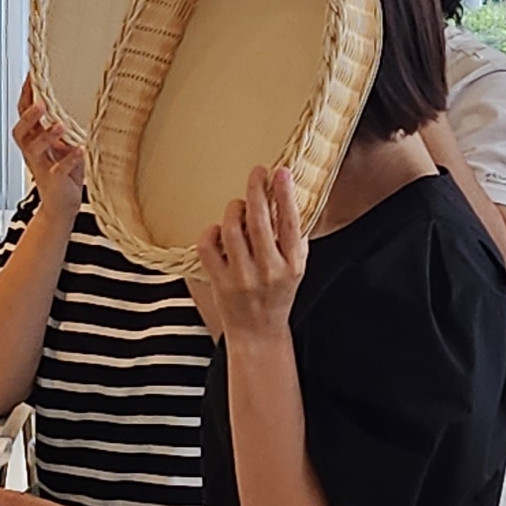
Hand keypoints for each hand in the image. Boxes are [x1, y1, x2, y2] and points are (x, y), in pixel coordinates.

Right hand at [11, 78, 85, 204]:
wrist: (62, 205)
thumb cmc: (64, 173)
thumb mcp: (63, 144)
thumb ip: (63, 126)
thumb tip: (72, 101)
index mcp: (34, 140)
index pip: (25, 114)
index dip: (26, 96)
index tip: (32, 76)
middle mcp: (33, 152)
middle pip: (21, 132)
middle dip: (29, 117)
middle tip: (41, 103)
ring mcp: (42, 166)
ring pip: (34, 149)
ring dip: (47, 135)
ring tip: (61, 124)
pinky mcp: (54, 180)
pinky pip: (58, 169)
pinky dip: (70, 158)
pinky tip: (80, 148)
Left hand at [184, 165, 310, 342]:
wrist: (258, 332)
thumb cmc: (278, 294)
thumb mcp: (297, 267)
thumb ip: (294, 237)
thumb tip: (288, 197)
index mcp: (292, 264)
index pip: (289, 223)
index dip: (284, 195)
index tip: (280, 172)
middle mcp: (268, 270)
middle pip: (259, 220)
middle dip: (256, 189)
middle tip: (257, 172)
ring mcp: (241, 277)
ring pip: (231, 229)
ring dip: (234, 209)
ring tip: (239, 207)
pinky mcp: (219, 282)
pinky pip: (208, 245)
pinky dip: (211, 231)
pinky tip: (219, 230)